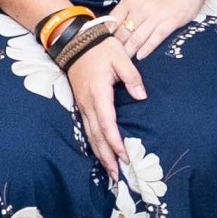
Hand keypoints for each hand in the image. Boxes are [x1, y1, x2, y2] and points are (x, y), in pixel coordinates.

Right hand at [66, 35, 142, 175]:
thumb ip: (132, 77)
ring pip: (90, 135)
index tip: (124, 156)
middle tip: (117, 175)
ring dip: (100, 154)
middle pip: (97, 136)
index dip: (115, 142)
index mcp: (99, 94)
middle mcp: (88, 104)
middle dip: (107, 157)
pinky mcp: (81, 104)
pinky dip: (94, 143)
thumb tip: (142, 97)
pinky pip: (87, 128)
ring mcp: (82, 105)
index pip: (107, 124)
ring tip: (109, 170)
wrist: (75, 41)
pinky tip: (100, 152)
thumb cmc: (100, 48)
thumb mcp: (120, 58)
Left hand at [105, 0, 214, 64]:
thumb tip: (117, 21)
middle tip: (111, 59)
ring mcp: (156, 15)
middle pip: (123, 32)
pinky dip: (146, 49)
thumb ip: (130, 5)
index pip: (113, 20)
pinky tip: (140, 56)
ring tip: (124, 62)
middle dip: (116, 47)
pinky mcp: (170, 22)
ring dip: (129, 52)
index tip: (103, 44)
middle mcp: (141, 7)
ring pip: (137, 38)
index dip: (107, 34)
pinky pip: (155, 39)